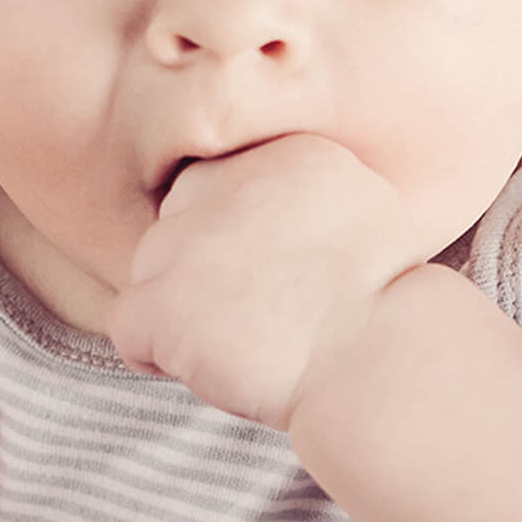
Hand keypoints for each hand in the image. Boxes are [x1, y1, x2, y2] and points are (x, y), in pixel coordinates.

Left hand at [105, 134, 424, 430]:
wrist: (385, 366)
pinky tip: (215, 369)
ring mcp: (191, 240)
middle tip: (260, 315)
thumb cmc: (391, 312)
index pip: (223, 184)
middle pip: (180, 222)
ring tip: (246, 345)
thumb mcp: (367, 215)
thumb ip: (306, 199)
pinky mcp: (163, 300)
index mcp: (288, 152)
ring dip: (185, 312)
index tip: (281, 279)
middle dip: (206, 271)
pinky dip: (159, 356)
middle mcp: (231, 180)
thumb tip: (265, 218)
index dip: (240, 240)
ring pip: (152, 272)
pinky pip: (129, 328)